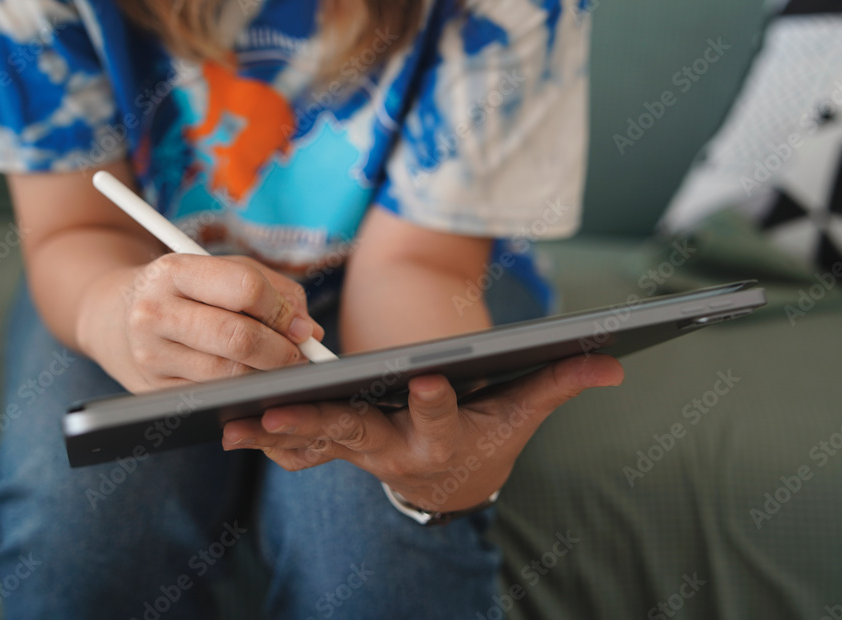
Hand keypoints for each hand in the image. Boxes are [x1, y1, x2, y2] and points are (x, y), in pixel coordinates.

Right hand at [78, 253, 323, 392]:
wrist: (113, 317)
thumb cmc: (184, 290)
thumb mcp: (219, 271)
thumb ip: (273, 289)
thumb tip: (311, 333)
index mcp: (174, 271)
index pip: (245, 288)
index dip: (282, 311)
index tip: (301, 328)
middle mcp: (155, 312)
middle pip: (238, 339)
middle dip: (282, 353)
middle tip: (301, 358)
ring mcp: (150, 355)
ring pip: (229, 375)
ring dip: (266, 376)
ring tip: (281, 369)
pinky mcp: (151, 390)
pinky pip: (213, 396)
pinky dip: (243, 392)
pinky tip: (253, 383)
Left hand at [222, 353, 623, 512]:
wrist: (453, 478)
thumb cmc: (488, 434)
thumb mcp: (521, 413)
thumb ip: (558, 383)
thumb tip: (615, 362)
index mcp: (443, 438)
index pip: (440, 419)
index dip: (435, 402)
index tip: (426, 378)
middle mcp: (395, 450)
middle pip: (357, 435)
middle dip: (322, 425)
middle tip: (286, 413)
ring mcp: (359, 451)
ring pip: (314, 442)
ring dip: (274, 435)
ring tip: (232, 421)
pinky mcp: (335, 447)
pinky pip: (296, 447)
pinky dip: (265, 439)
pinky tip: (226, 424)